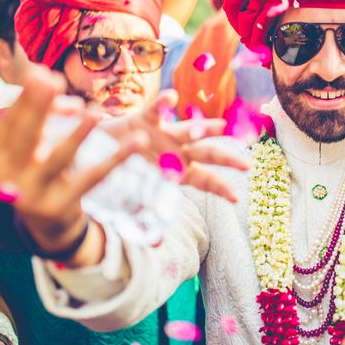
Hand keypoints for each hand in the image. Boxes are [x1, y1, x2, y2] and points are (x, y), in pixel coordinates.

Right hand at [0, 68, 145, 259]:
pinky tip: (135, 142)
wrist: (44, 222)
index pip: (8, 122)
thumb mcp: (31, 142)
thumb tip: (52, 81)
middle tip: (55, 80)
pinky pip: (91, 177)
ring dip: (77, 134)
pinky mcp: (59, 207)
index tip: (43, 73)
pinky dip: (115, 158)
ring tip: (93, 113)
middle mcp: (6, 177)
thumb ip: (39, 112)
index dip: (26, 98)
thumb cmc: (37, 167)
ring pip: (58, 158)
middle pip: (27, 137)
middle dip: (40, 107)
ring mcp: (31, 195)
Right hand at [98, 90, 249, 203]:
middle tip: (246, 165)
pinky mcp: (143, 119)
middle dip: (226, 159)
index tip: (236, 199)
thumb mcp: (134, 199)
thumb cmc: (122, 175)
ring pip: (187, 129)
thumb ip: (146, 218)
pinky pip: (155, 109)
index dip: (220, 188)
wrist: (98, 151)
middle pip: (206, 154)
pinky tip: (172, 97)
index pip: (205, 180)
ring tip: (220, 126)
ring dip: (203, 129)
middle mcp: (176, 150)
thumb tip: (156, 246)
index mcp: (177, 169)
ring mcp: (162, 133)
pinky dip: (163, 103)